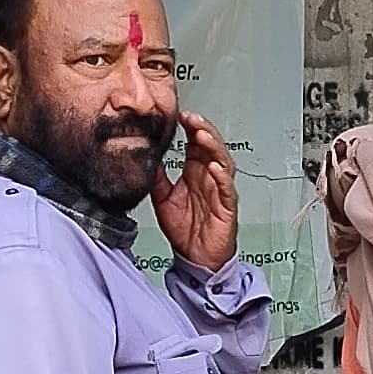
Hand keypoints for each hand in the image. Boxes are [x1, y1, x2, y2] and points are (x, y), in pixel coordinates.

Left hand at [153, 112, 238, 271]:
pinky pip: (228, 188)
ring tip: (202, 135)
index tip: (180, 116)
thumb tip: (145, 158)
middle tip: (191, 118)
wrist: (195, 258)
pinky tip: (215, 167)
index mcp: (196, 172)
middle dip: (203, 130)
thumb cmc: (184, 230)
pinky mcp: (227, 206)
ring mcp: (220, 190)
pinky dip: (223, 177)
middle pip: (211, 146)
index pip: (196, 143)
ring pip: (223, 161)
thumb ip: (157, 178)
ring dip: (213, 147)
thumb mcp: (162, 198)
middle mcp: (209, 177)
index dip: (191, 128)